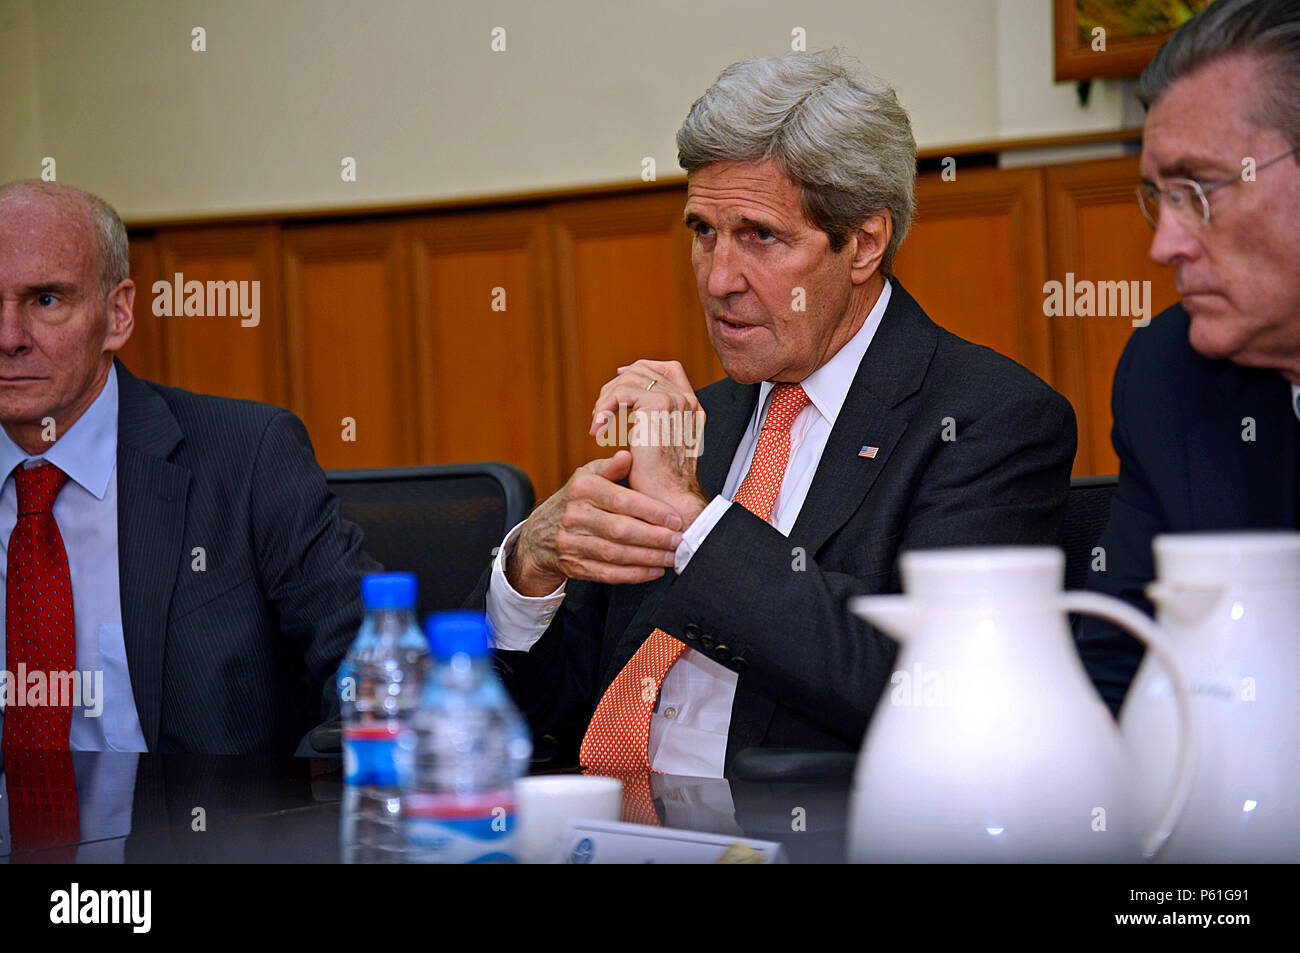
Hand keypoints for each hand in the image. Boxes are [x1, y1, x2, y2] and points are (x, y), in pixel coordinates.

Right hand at [507, 451, 685, 595]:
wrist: (538, 535)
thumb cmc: (574, 501)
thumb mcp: (586, 477)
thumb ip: (610, 467)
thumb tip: (627, 457)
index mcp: (581, 489)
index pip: (622, 500)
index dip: (651, 511)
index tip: (675, 518)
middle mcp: (574, 516)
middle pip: (621, 530)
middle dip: (655, 537)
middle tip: (680, 541)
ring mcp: (571, 543)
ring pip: (616, 554)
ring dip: (649, 557)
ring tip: (673, 556)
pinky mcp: (574, 567)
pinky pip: (607, 574)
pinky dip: (634, 575)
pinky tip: (654, 570)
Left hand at [589, 359, 708, 527]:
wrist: (670, 499)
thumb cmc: (661, 483)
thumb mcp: (660, 446)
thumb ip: (654, 422)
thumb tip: (630, 405)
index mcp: (691, 407)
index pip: (669, 369)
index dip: (641, 368)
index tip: (618, 377)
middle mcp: (686, 399)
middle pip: (644, 369)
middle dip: (615, 385)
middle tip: (601, 411)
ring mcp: (674, 400)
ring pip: (629, 379)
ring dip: (606, 400)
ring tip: (598, 424)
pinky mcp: (658, 405)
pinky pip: (621, 393)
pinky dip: (604, 410)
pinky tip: (598, 431)